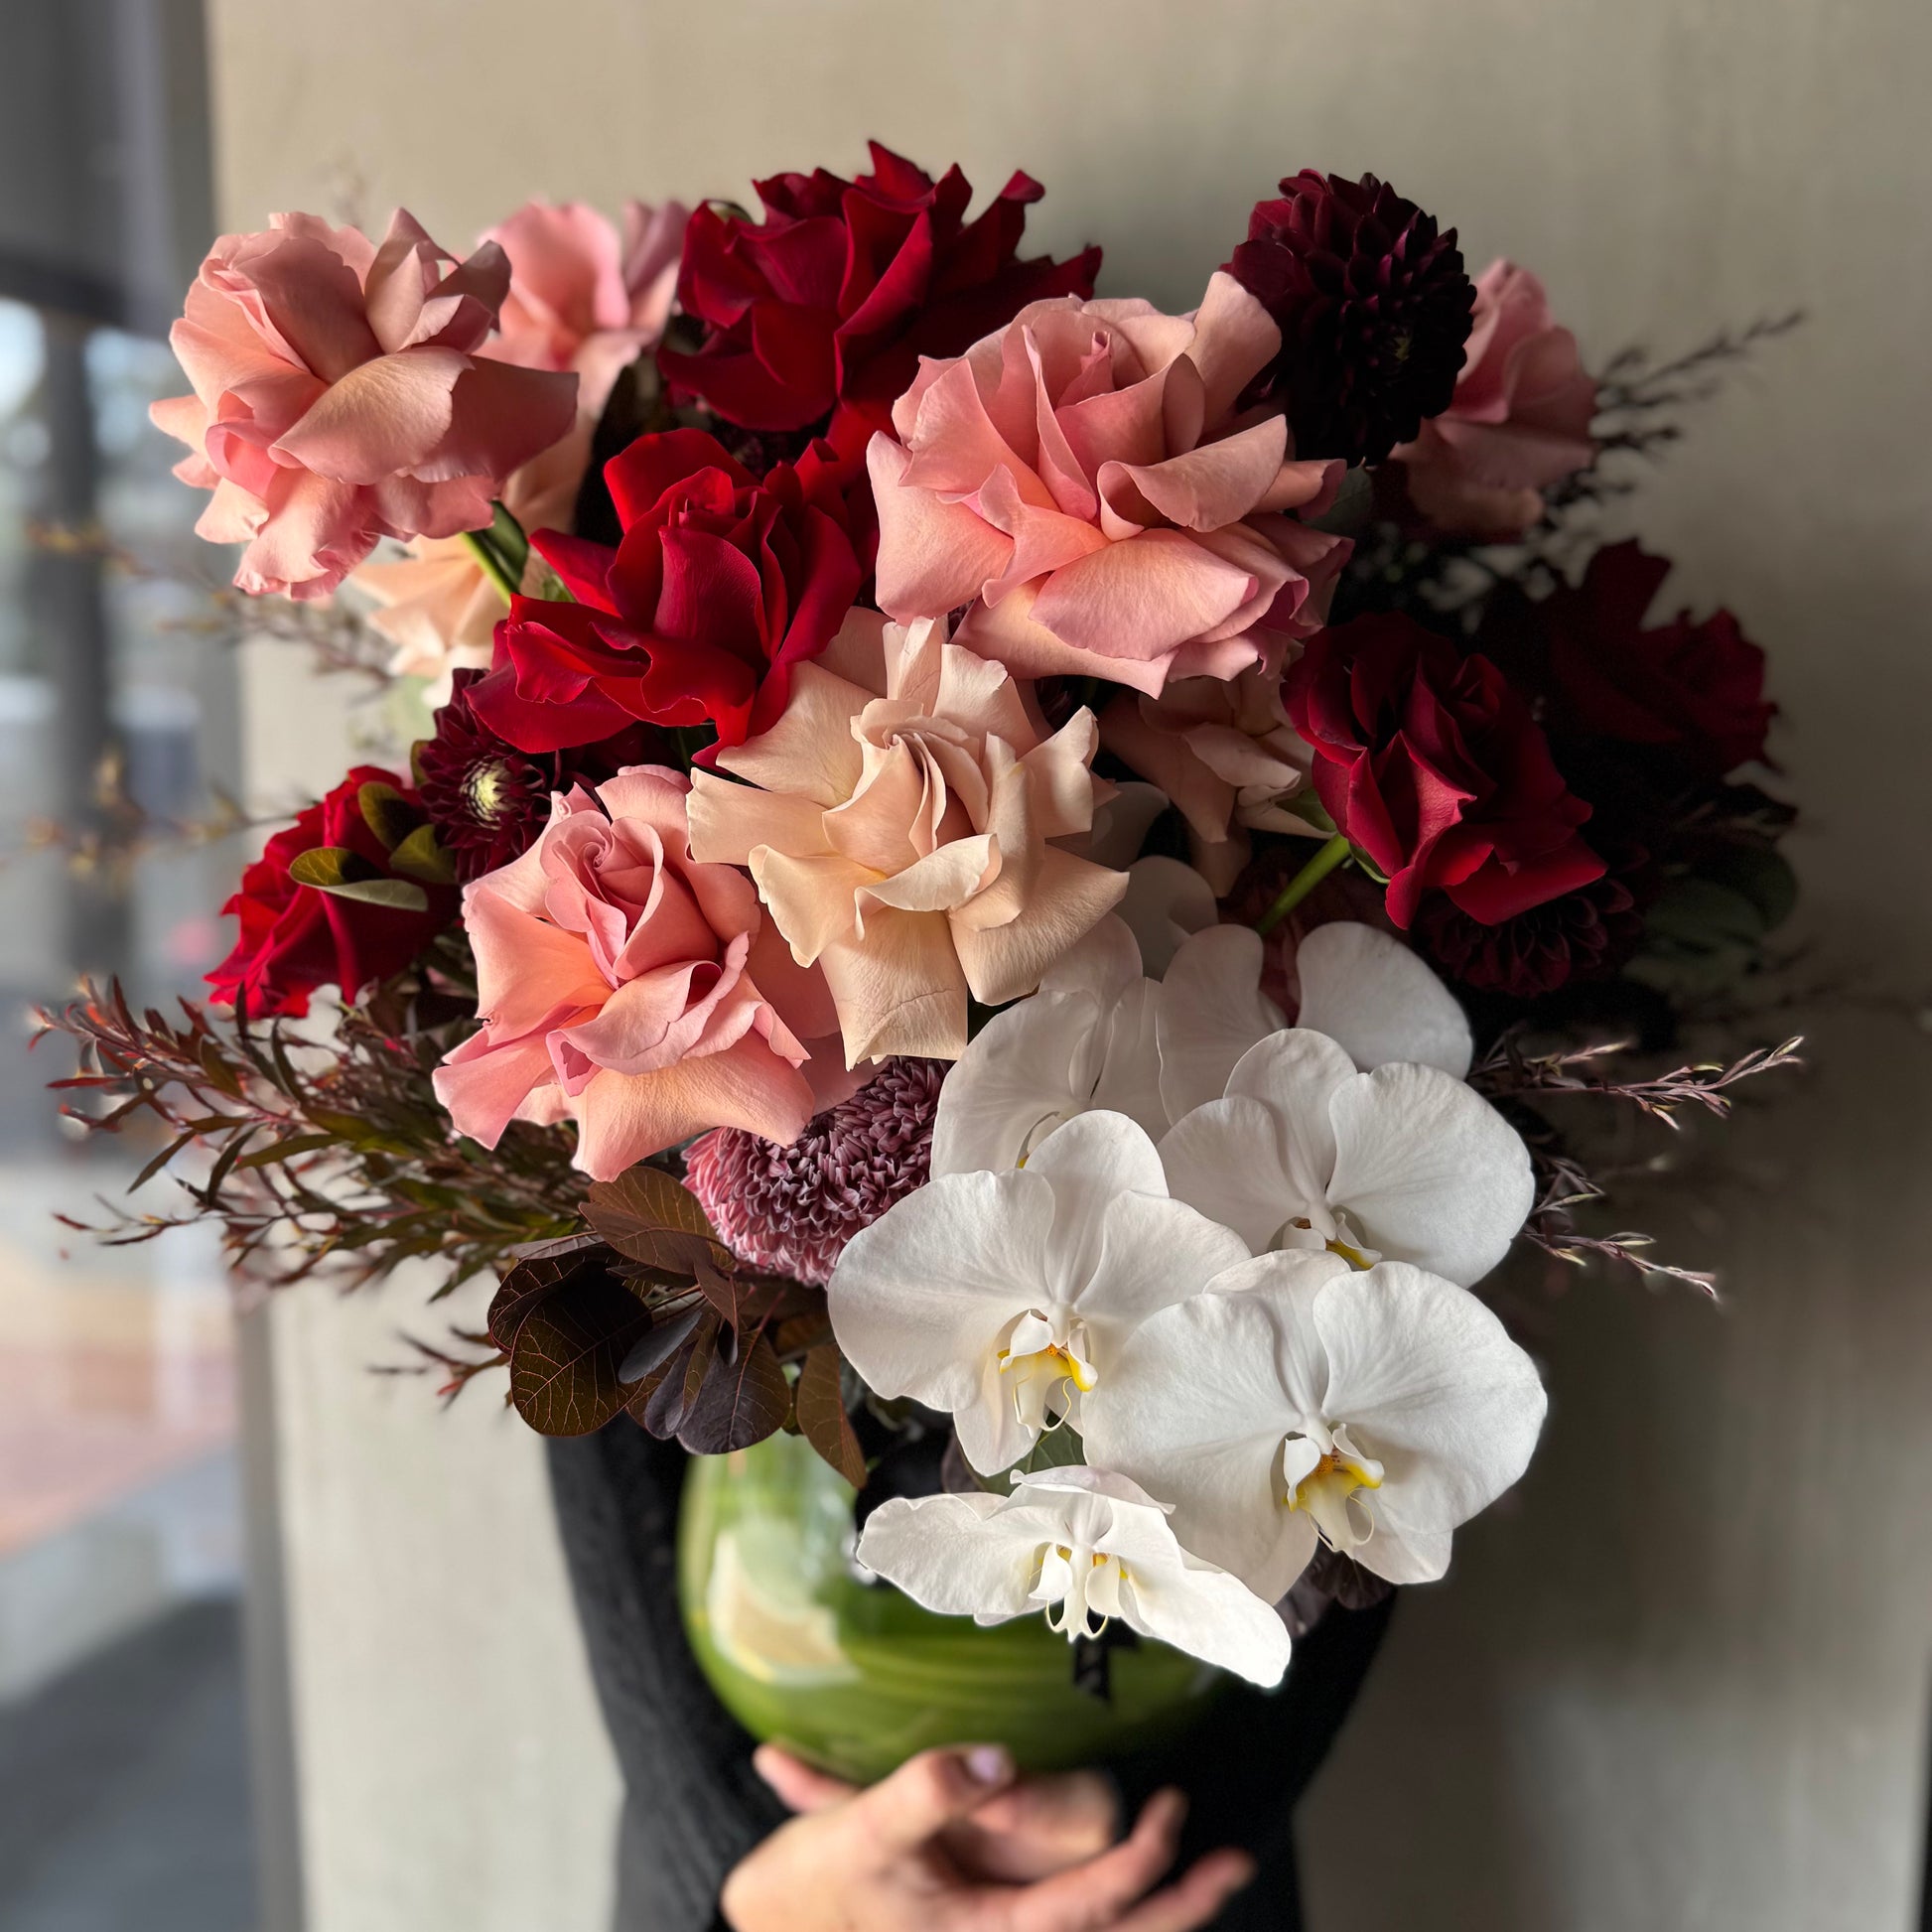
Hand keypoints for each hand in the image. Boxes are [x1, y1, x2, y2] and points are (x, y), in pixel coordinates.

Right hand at [721, 1742, 1255, 1931]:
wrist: (777, 1923)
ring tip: (1210, 1873)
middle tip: (1234, 1861)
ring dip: (1160, 1913)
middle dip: (1183, 1906)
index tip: (1174, 1810)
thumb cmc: (824, 1880)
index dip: (1143, 1865)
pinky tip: (1141, 1889)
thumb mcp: (864, 1825)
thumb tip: (997, 1758)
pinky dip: (1115, 1914)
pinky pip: (1069, 1929)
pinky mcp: (989, 1925)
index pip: (1091, 1906)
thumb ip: (930, 1789)